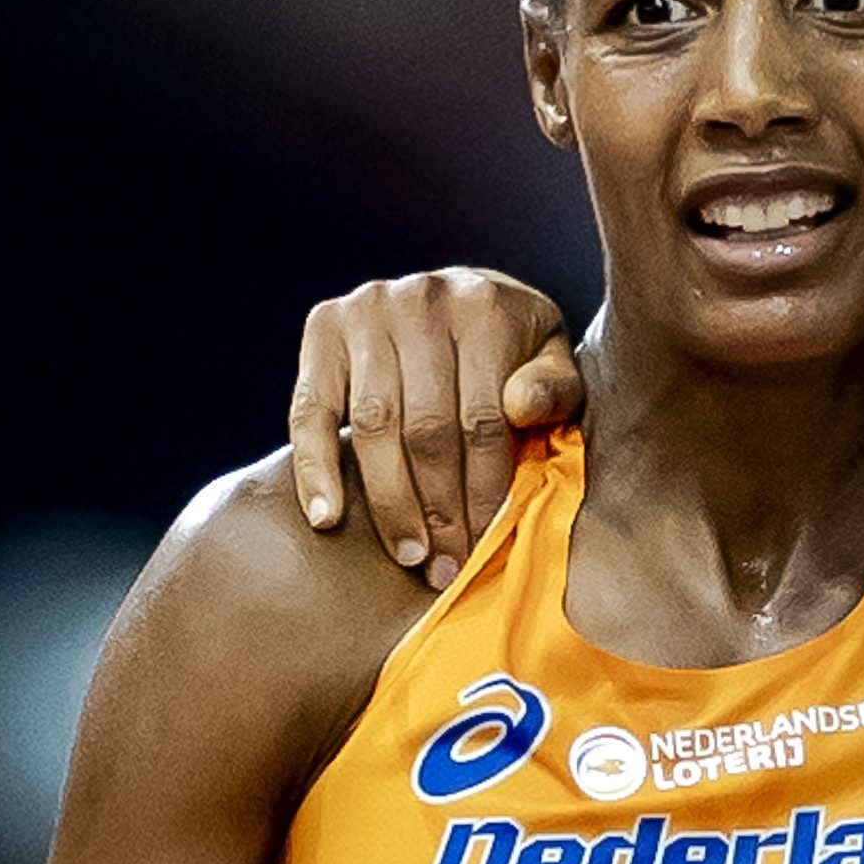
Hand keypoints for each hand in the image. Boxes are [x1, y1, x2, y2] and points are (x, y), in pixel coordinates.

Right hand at [288, 270, 582, 585]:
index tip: (482, 550)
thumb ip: (553, 388)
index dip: (483, 493)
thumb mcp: (550, 359)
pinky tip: (326, 519)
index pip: (483, 421)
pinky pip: (310, 411)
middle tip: (443, 568)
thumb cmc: (515, 347)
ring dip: (390, 502)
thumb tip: (522, 407)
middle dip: (439, 509)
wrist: (462, 294)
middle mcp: (422, 300)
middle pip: (427, 429)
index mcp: (486, 308)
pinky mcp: (325, 326)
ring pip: (373, 427)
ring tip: (408, 555)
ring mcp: (368, 309)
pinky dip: (315, 469)